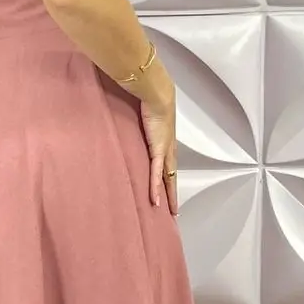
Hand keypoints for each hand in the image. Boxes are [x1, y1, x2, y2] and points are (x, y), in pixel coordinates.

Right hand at [138, 66, 178, 213]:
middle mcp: (168, 147)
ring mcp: (165, 150)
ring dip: (169, 195)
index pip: (169, 162)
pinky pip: (156, 174)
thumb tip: (129, 114)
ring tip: (170, 211)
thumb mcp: (144, 112)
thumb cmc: (150, 97)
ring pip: (169, 178)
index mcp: (166, 138)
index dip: (169, 176)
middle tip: (174, 208)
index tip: (169, 187)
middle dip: (173, 192)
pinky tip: (156, 202)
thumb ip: (138, 117)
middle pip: (172, 175)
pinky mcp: (158, 150)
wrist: (156, 93)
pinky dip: (156, 188)